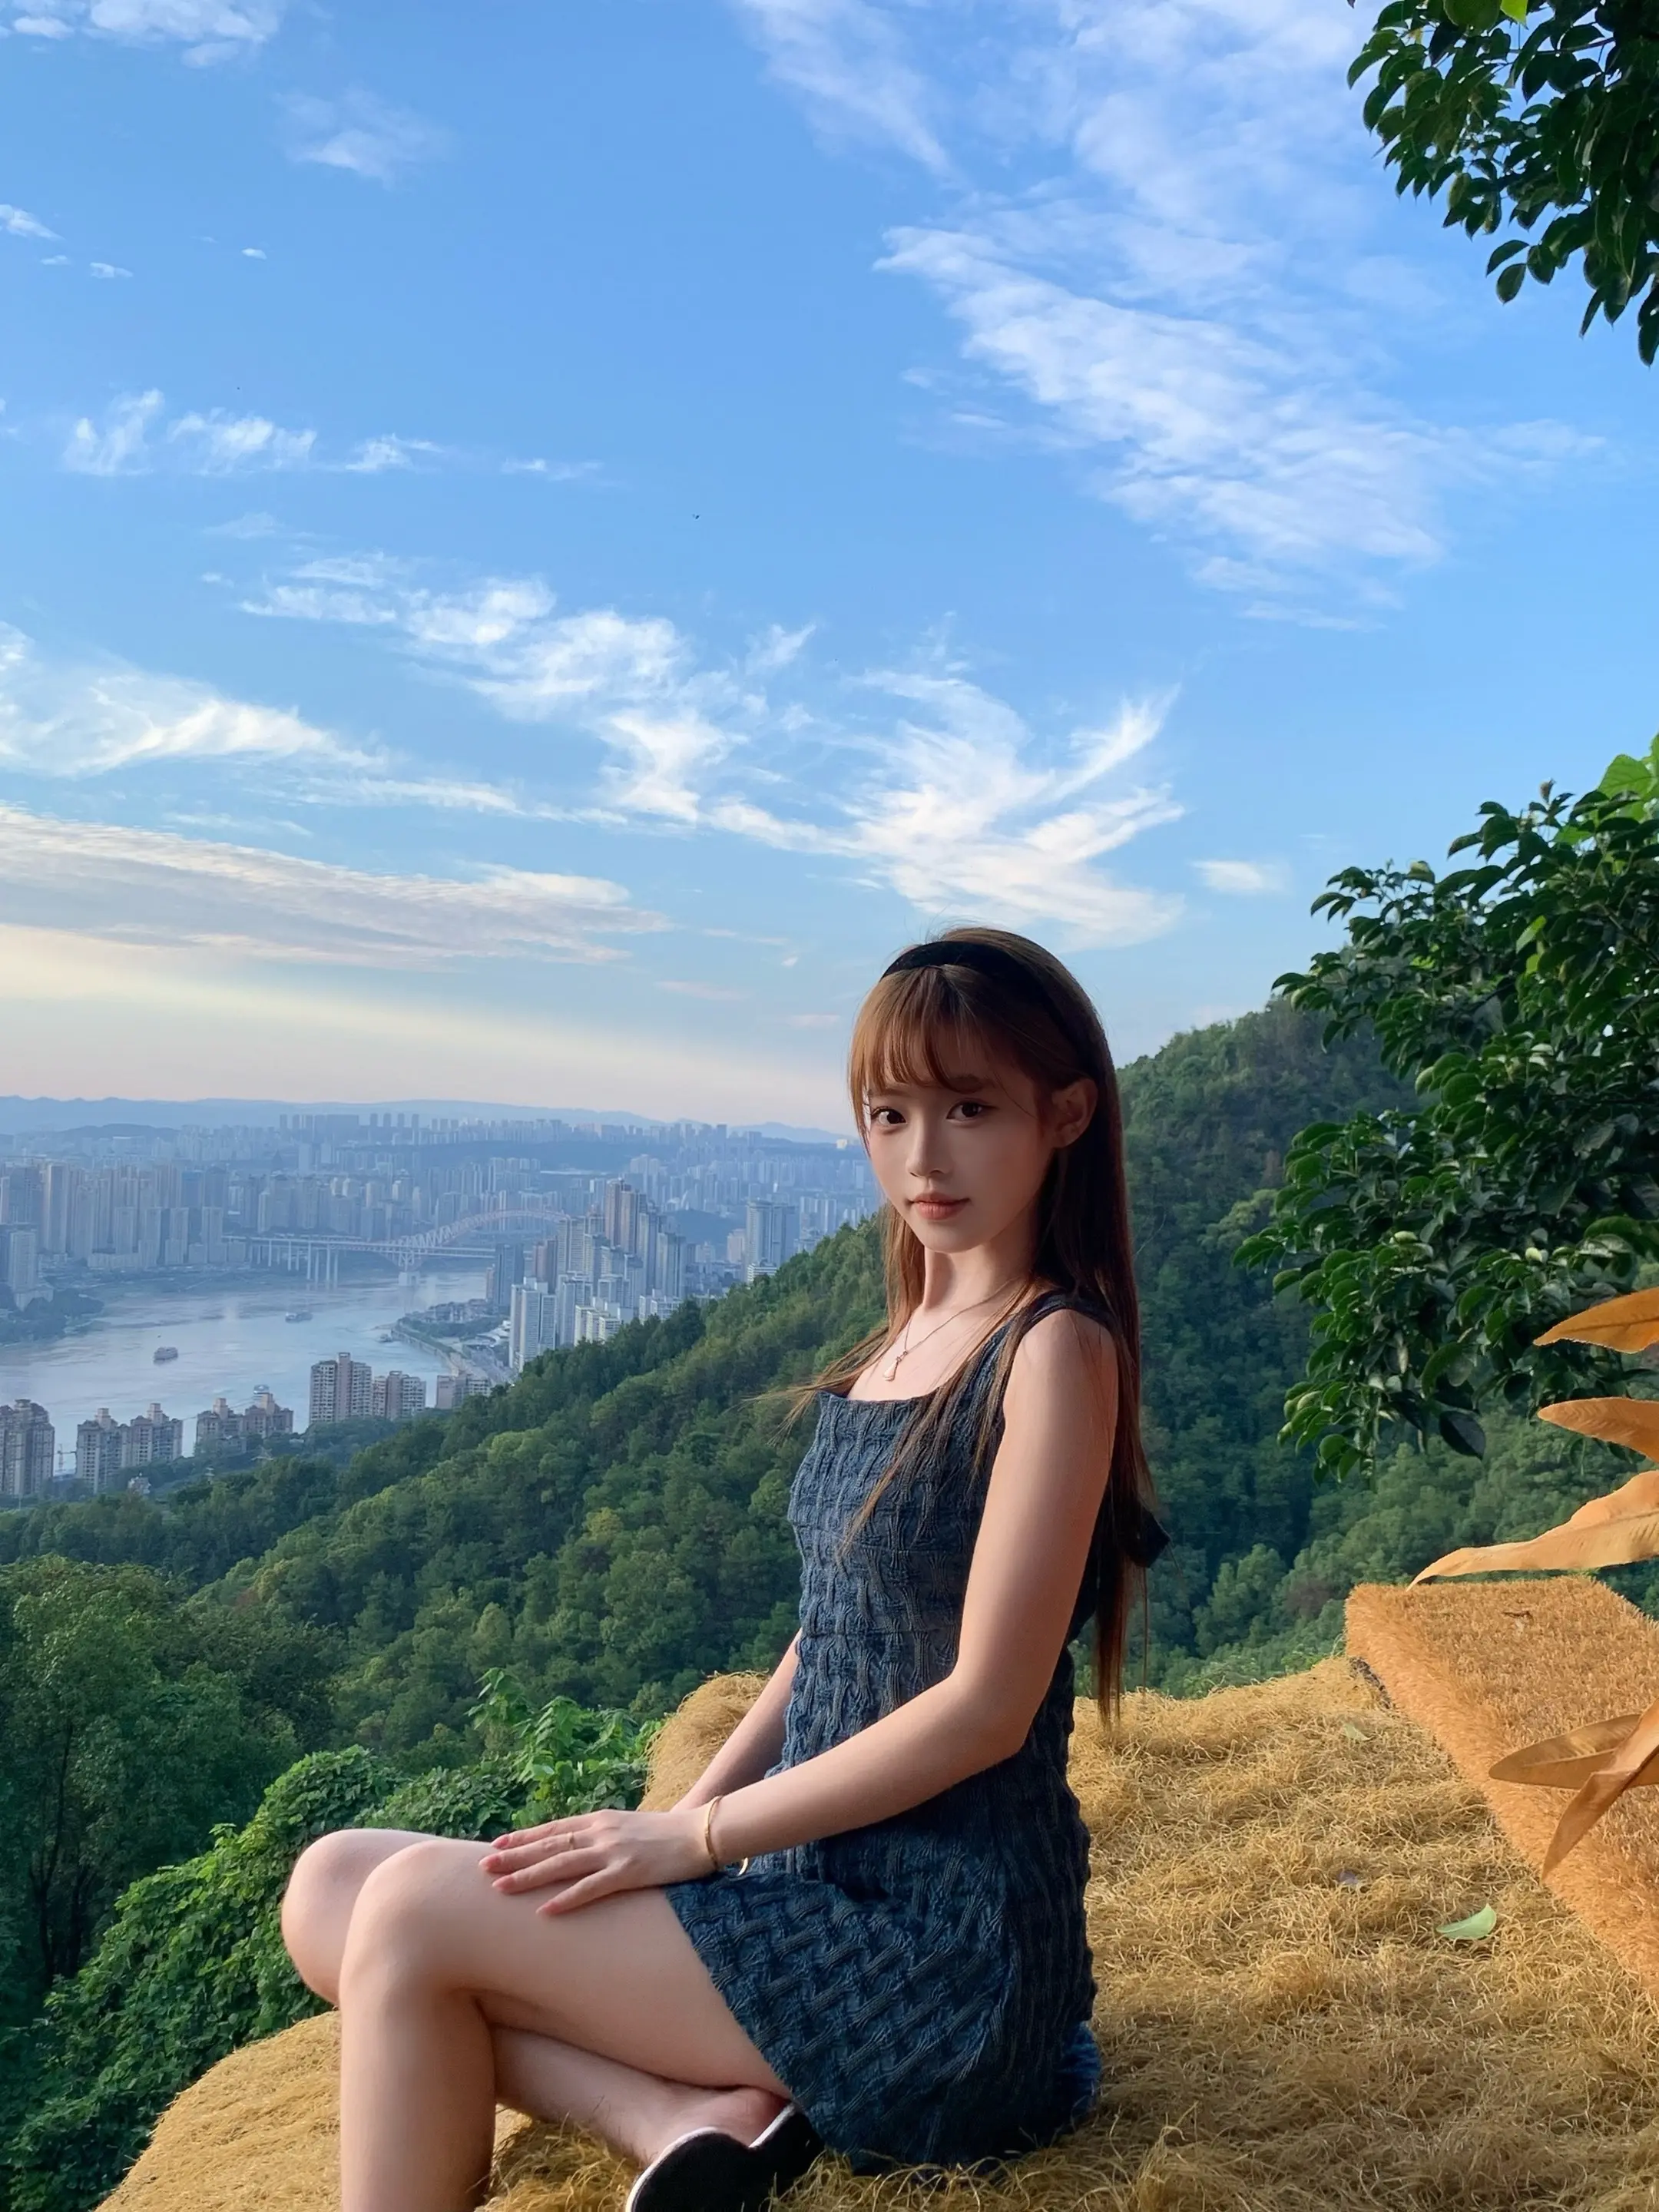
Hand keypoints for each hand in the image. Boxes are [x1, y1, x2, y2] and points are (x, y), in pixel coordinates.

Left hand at [478, 1805, 710, 1915]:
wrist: (702, 1831)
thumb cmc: (669, 1833)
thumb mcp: (630, 1827)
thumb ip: (606, 1835)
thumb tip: (585, 1846)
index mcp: (601, 1820)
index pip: (553, 1828)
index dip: (524, 1838)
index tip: (497, 1844)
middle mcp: (601, 1832)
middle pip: (549, 1845)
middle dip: (514, 1856)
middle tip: (483, 1866)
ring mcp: (613, 1852)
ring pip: (561, 1864)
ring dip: (528, 1877)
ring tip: (501, 1887)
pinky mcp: (629, 1872)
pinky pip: (591, 1888)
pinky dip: (566, 1899)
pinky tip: (545, 1910)